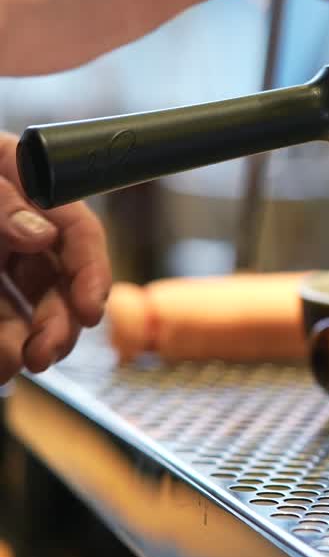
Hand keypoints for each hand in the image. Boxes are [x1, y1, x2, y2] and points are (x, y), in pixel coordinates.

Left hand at [0, 132, 110, 382]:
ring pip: (26, 314)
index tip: (91, 311)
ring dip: (27, 345)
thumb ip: (1, 200)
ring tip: (9, 366)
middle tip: (44, 356)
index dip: (91, 272)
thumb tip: (40, 235)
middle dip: (59, 324)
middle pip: (57, 284)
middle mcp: (16, 231)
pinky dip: (0, 351)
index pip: (78, 232)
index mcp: (27, 190)